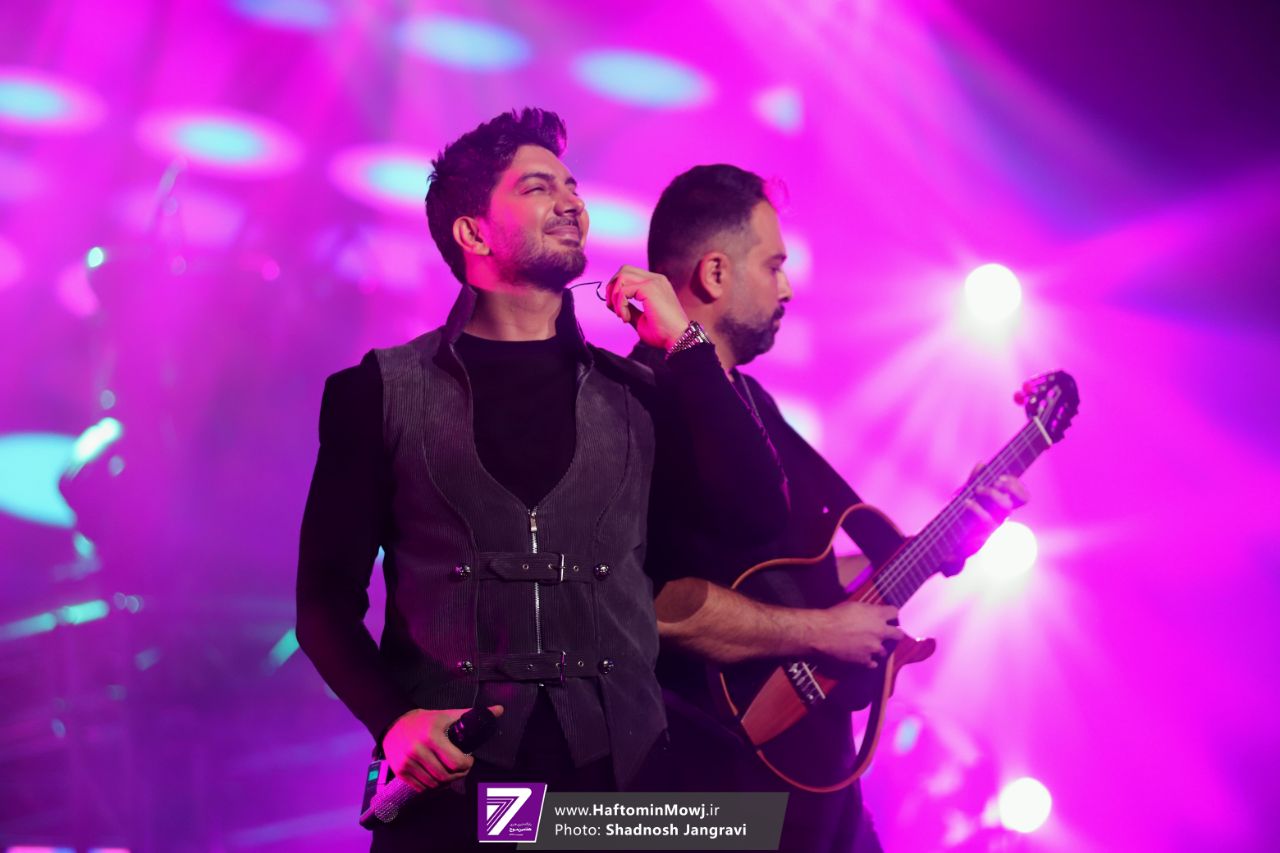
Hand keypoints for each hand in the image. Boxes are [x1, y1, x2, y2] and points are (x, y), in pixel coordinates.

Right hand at [381, 705, 503, 791]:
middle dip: (458, 775)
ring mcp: (407, 762)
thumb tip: (500, 709)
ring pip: (433, 784)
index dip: (467, 765)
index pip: (456, 762)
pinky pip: (420, 788)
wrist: (394, 722)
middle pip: (445, 776)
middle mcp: (418, 750)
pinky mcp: (399, 772)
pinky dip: (431, 787)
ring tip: (449, 773)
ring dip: (445, 783)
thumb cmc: (427, 720)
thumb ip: (473, 714)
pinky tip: (436, 778)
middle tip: (461, 769)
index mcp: (432, 736)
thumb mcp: (448, 715)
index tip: (469, 761)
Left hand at [603, 264, 689, 349]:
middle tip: (612, 307)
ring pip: (622, 276)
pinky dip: (620, 305)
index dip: (617, 289)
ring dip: (615, 296)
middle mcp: (655, 279)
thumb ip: (628, 307)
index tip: (616, 308)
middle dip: (612, 288)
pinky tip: (626, 318)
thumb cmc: (663, 332)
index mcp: (656, 284)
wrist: (678, 338)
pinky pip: (623, 291)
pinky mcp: (649, 288)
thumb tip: (612, 302)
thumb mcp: (640, 318)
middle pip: (624, 270)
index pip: (630, 274)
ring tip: (621, 314)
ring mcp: (653, 281)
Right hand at [813, 601, 904, 668]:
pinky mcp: (865, 660)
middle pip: (898, 634)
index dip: (892, 615)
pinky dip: (869, 660)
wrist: (823, 633)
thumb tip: (873, 613)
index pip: (894, 612)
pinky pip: (873, 663)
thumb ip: (868, 610)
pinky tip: (862, 656)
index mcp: (877, 615)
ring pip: (884, 651)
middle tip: (889, 634)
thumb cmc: (835, 616)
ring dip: (878, 648)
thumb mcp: (854, 606)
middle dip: (894, 634)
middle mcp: (880, 632)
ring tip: (868, 647)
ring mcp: (874, 648)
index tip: (889, 617)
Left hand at [951, 465, 1029, 558]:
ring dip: (992, 493)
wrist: (951, 536)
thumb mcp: (967, 492)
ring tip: (977, 489)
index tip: (1001, 476)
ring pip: (1005, 506)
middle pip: (1022, 498)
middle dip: (1011, 485)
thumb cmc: (963, 511)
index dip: (1016, 483)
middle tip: (996, 480)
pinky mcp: (986, 532)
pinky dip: (976, 507)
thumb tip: (982, 463)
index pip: (1022, 493)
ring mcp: (997, 522)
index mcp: (1003, 501)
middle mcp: (1004, 512)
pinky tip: (966, 501)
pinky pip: (986, 518)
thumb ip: (975, 478)